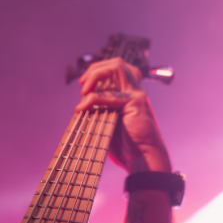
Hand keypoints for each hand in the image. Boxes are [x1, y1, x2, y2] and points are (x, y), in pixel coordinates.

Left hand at [75, 57, 170, 172]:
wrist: (142, 159)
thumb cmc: (126, 146)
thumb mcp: (107, 124)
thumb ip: (98, 112)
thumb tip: (80, 106)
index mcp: (129, 94)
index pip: (114, 70)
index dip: (96, 73)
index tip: (83, 87)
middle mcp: (134, 90)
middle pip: (117, 63)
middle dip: (95, 69)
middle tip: (82, 84)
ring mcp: (136, 95)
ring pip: (117, 68)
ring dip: (96, 75)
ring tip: (84, 91)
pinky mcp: (136, 104)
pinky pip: (111, 95)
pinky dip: (93, 99)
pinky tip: (83, 108)